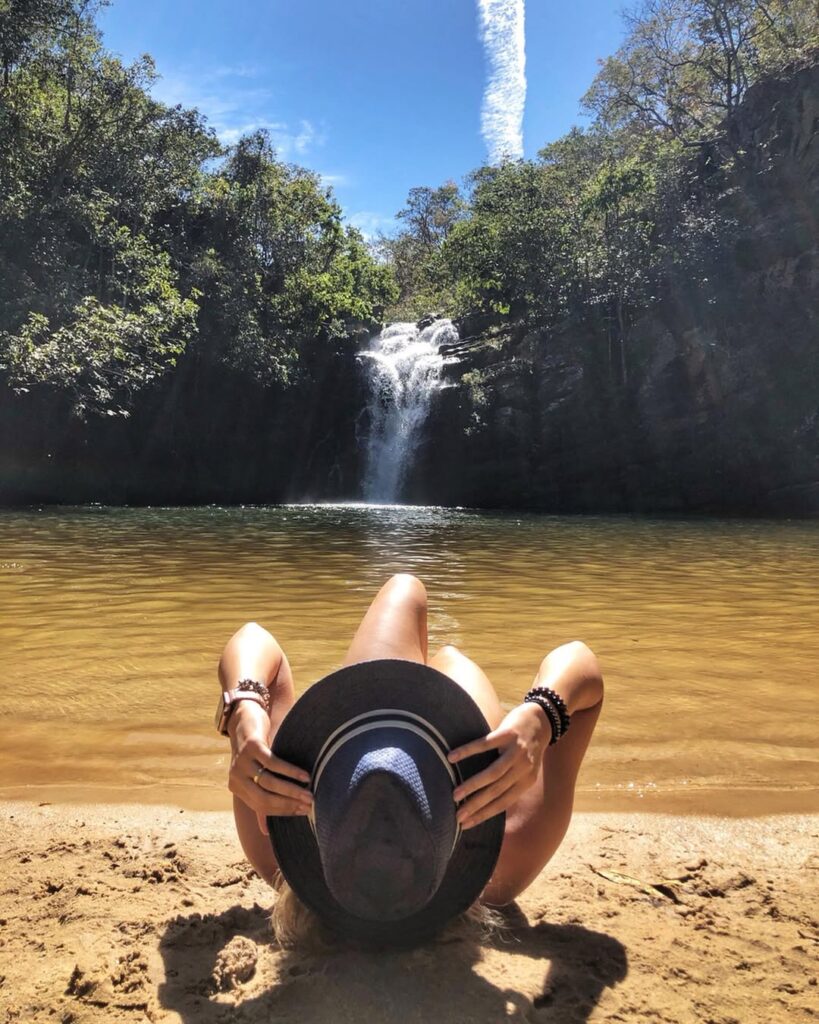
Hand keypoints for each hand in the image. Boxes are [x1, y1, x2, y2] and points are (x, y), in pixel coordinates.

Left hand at [227, 701, 312, 834]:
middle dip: (289, 804)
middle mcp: (236, 777)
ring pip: (270, 782)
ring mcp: (242, 762)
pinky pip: (273, 763)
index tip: (305, 813)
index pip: (262, 807)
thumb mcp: (255, 775)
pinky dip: (290, 771)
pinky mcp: (251, 746)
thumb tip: (265, 832)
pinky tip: (304, 775)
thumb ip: (260, 800)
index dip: (284, 811)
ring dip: (292, 790)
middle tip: (310, 805)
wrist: (244, 717)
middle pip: (264, 798)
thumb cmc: (255, 749)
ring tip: (309, 793)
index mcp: (237, 788)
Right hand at [447, 703, 549, 828]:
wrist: (542, 719)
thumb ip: (510, 783)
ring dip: (473, 785)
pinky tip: (452, 757)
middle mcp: (523, 769)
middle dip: (476, 805)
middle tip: (457, 815)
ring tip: (456, 794)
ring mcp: (516, 751)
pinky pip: (485, 744)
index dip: (484, 815)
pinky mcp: (508, 733)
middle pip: (496, 791)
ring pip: (492, 773)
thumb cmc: (527, 748)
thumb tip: (485, 802)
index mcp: (526, 781)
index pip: (503, 803)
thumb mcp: (524, 769)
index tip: (466, 825)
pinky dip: (467, 751)